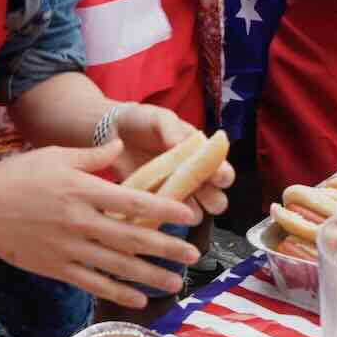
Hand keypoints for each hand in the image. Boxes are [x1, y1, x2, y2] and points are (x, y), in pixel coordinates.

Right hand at [0, 141, 201, 308]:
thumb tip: (121, 145)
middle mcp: (81, 221)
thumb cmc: (16, 176)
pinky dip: (117, 292)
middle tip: (193, 254)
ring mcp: (69, 248)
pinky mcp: (56, 267)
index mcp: (83, 190)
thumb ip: (92, 155)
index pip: (134, 202)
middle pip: (133, 238)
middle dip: (167, 248)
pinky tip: (138, 298)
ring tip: (175, 282)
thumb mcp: (56, 156)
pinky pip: (93, 283)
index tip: (188, 215)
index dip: (165, 210)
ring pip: (118, 266)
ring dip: (150, 276)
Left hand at [112, 104, 232, 218]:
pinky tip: (154, 207)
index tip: (217, 177)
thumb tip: (184, 143)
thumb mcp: (159, 118)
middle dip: (213, 201)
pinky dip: (164, 216)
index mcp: (201, 156)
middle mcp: (194, 178)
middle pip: (217, 200)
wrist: (113, 131)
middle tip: (199, 191)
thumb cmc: (143, 121)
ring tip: (173, 198)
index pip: (223, 172)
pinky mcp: (155, 204)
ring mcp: (175, 193)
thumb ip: (173, 129)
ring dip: (189, 211)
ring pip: (196, 214)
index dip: (223, 176)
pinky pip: (167, 218)